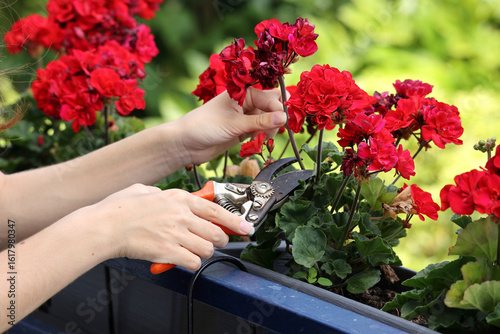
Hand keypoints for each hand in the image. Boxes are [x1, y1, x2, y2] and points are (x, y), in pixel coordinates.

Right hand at [90, 184, 252, 270]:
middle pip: (217, 233)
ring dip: (203, 253)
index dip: (235, 221)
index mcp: (179, 198)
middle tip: (213, 242)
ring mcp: (176, 233)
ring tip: (192, 251)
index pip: (217, 209)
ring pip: (207, 249)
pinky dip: (191, 263)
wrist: (105, 226)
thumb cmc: (120, 208)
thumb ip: (162, 193)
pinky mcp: (168, 251)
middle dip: (219, 240)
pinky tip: (182, 259)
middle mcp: (182, 215)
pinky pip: (193, 262)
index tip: (245, 227)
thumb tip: (166, 195)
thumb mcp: (144, 189)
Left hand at [174, 87, 285, 165]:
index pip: (271, 98)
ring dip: (270, 129)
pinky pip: (261, 130)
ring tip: (261, 138)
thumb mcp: (234, 124)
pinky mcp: (243, 130)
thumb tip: (284, 117)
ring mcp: (245, 116)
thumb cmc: (204, 127)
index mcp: (243, 92)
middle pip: (272, 105)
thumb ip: (260, 122)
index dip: (278, 110)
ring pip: (268, 119)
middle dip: (277, 117)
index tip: (282, 123)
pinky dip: (262, 135)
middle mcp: (246, 102)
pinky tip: (256, 141)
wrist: (186, 144)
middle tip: (273, 130)